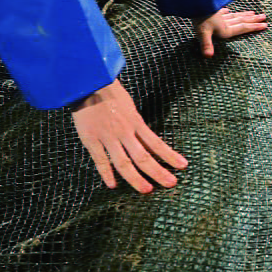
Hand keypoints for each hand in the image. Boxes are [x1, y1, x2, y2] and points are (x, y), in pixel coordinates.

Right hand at [71, 78, 186, 192]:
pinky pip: (100, 160)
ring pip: (123, 163)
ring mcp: (107, 137)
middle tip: (170, 183)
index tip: (183, 166)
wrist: (88, 82)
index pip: (156, 143)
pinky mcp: (91, 139)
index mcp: (135, 122)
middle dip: (158, 172)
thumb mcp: (129, 107)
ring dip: (136, 178)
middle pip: (143, 157)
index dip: (170, 156)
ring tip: (147, 190)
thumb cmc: (109, 93)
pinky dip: (106, 173)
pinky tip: (113, 185)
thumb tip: (148, 143)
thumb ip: (136, 125)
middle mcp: (124, 131)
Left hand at [196, 5, 267, 56]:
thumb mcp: (203, 33)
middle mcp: (225, 22)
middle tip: (264, 17)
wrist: (195, 3)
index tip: (265, 25)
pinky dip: (227, 11)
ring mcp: (219, 16)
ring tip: (252, 13)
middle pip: (242, 20)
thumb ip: (207, 45)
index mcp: (225, 29)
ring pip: (235, 15)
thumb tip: (208, 56)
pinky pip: (222, 12)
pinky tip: (228, 10)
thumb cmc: (199, 19)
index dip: (254, 27)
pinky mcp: (212, 10)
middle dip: (253, 20)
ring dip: (244, 15)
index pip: (243, 28)